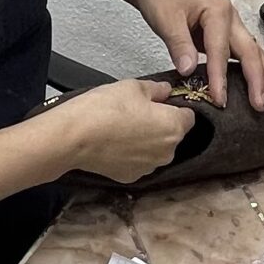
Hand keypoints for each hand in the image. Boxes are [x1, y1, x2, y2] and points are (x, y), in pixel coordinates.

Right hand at [44, 79, 196, 182]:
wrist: (74, 137)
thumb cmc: (103, 110)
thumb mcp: (133, 86)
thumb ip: (156, 89)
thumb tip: (164, 90)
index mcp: (174, 127)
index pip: (189, 116)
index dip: (174, 107)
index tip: (161, 103)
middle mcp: (167, 151)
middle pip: (172, 134)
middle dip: (159, 124)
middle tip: (136, 112)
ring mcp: (149, 167)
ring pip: (155, 149)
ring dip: (146, 140)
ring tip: (122, 127)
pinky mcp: (131, 176)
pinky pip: (138, 162)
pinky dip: (131, 154)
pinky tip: (115, 142)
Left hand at [126, 0, 263, 109]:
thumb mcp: (165, 19)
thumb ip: (179, 44)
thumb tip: (189, 71)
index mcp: (217, 11)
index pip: (220, 50)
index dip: (220, 76)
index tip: (219, 99)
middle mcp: (230, 17)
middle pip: (248, 51)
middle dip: (256, 79)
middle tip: (260, 104)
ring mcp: (232, 25)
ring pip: (253, 51)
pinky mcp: (227, 33)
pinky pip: (248, 49)